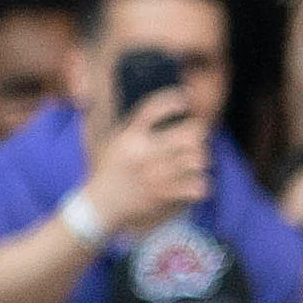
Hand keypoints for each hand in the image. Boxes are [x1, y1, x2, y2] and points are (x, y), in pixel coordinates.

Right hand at [81, 90, 210, 236]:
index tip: (186, 96)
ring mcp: (154, 176)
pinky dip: (200, 184)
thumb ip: (137, 125)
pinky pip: (197, 187)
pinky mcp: (163, 196)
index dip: (172, 99)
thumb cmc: (112, 169)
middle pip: (188, 135)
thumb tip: (166, 106)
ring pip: (196, 160)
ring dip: (200, 160)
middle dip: (198, 135)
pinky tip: (194, 184)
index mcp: (131, 137)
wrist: (102, 205)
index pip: (152, 109)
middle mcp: (143, 154)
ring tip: (195, 162)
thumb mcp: (117, 141)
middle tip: (196, 139)